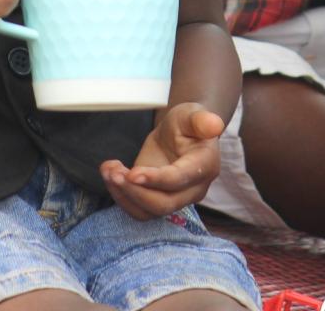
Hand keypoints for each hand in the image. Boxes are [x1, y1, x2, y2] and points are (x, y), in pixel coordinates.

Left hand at [100, 103, 223, 219]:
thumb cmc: (188, 122)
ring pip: (149, 211)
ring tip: (108, 170)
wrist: (181, 133)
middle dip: (135, 192)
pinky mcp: (159, 200)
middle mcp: (193, 189)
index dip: (156, 179)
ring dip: (124, 195)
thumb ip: (201, 119)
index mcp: (205, 165)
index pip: (179, 179)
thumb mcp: (191, 113)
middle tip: (114, 172)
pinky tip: (111, 174)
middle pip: (163, 204)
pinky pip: (139, 210)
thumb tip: (215, 124)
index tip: (133, 173)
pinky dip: (121, 196)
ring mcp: (177, 199)